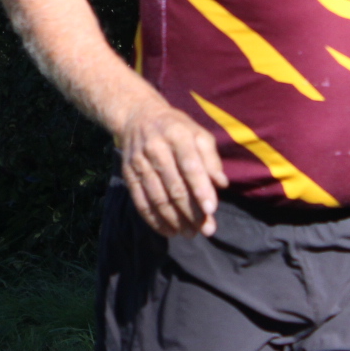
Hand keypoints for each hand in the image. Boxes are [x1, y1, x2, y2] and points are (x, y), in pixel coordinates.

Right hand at [117, 101, 228, 237]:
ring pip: (157, 198)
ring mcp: (139, 162)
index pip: (190, 166)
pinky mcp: (128, 174)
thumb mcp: (198, 133)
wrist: (137, 116)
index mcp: (177, 134)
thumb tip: (221, 184)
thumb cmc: (176, 128)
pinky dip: (154, 220)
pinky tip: (168, 231)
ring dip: (175, 220)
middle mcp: (155, 148)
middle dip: (191, 212)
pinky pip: (140, 201)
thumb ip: (211, 158)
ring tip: (190, 233)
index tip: (211, 210)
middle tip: (206, 230)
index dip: (201, 189)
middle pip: (174, 187)